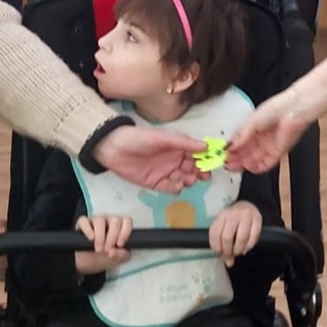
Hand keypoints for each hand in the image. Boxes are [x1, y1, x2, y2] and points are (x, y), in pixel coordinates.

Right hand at [75, 214, 132, 274]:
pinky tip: (90, 239)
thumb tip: (114, 252)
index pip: (127, 221)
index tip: (119, 245)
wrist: (87, 262)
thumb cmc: (105, 256)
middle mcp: (109, 220)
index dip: (125, 232)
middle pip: (115, 220)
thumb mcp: (116, 258)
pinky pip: (84, 221)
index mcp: (120, 226)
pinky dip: (87, 230)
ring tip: (98, 249)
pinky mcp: (82, 223)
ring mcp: (96, 220)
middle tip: (107, 250)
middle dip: (112, 237)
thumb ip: (121, 256)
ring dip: (100, 236)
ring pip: (100, 220)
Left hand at [93, 125, 209, 191]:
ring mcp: (165, 172)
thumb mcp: (163, 138)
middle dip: (199, 172)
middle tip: (202, 176)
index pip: (196, 154)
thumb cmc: (139, 138)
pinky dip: (175, 188)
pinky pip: (170, 188)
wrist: (113, 149)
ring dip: (188, 180)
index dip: (205, 159)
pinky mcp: (155, 183)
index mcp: (177, 147)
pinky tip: (177, 186)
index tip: (212, 163)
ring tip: (188, 180)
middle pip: (192, 169)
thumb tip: (206, 146)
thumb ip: (184, 143)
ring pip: (183, 179)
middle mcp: (174, 160)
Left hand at [209, 201, 262, 267]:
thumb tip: (228, 262)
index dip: (216, 248)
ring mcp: (246, 216)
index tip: (219, 254)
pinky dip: (249, 247)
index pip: (215, 234)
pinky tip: (245, 249)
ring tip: (237, 252)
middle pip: (227, 238)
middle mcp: (233, 214)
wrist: (248, 206)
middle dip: (228, 251)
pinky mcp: (258, 219)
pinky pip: (253, 237)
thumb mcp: (224, 226)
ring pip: (241, 238)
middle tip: (229, 256)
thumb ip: (222, 243)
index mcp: (222, 215)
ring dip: (238, 250)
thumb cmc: (233, 220)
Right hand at [226, 88, 312, 172]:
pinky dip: (257, 168)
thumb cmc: (276, 108)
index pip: (239, 142)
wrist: (293, 110)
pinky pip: (266, 164)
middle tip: (225, 162)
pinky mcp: (277, 152)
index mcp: (253, 127)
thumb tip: (229, 145)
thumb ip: (241, 135)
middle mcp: (260, 138)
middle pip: (245, 152)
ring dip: (243, 164)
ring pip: (253, 160)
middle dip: (234, 158)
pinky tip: (248, 168)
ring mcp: (268, 146)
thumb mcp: (252, 121)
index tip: (222, 154)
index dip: (230, 149)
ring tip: (233, 166)